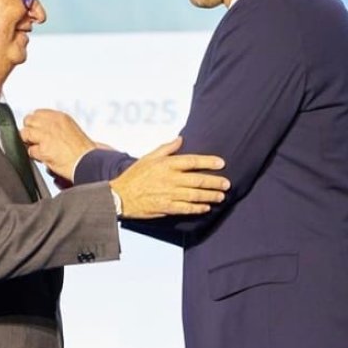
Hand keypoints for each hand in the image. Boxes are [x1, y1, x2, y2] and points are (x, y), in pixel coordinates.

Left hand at [22, 109, 100, 181]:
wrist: (88, 162)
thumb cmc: (83, 151)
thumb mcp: (71, 129)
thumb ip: (56, 126)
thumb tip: (40, 127)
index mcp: (60, 117)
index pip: (37, 113)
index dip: (35, 123)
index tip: (37, 131)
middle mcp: (52, 123)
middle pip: (28, 121)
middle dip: (29, 131)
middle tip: (35, 141)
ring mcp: (46, 135)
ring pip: (24, 134)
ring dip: (30, 143)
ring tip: (39, 149)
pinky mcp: (43, 149)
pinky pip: (30, 151)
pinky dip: (35, 156)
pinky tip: (44, 158)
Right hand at [110, 137, 228, 218]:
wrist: (121, 196)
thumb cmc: (135, 175)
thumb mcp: (149, 157)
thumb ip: (166, 148)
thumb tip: (180, 139)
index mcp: (166, 165)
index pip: (192, 161)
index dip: (208, 161)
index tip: (221, 163)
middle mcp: (170, 179)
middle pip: (198, 180)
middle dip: (215, 182)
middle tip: (227, 184)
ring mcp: (169, 194)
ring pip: (195, 195)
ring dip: (210, 196)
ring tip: (221, 196)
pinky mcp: (167, 207)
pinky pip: (186, 208)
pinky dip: (198, 208)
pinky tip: (206, 207)